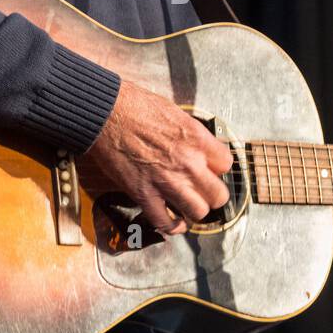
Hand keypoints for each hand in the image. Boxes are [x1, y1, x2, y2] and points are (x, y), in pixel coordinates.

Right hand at [85, 78, 232, 235]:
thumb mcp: (175, 113)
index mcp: (197, 140)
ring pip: (198, 212)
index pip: (226, 165)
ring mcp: (167, 182)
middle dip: (211, 194)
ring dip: (193, 210)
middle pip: (218, 195)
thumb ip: (192, 135)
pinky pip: (165, 222)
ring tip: (187, 205)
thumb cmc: (136, 106)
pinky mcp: (144, 195)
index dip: (218, 168)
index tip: (210, 169)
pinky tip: (173, 221)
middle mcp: (188, 163)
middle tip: (202, 191)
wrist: (106, 113)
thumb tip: (199, 147)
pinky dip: (171, 226)